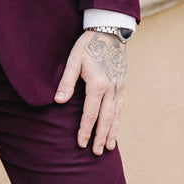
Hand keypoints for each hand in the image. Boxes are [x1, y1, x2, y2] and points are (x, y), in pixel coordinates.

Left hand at [54, 30, 127, 154]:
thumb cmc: (88, 45)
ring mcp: (120, 88)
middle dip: (100, 137)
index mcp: (97, 84)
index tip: (81, 143)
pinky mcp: (124, 84)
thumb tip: (58, 102)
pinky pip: (121, 107)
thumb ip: (67, 82)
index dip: (85, 129)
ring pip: (116, 115)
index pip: (90, 114)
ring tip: (108, 147)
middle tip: (94, 152)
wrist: (110, 31)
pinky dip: (119, 120)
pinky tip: (116, 128)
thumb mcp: (74, 60)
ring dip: (112, 132)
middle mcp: (112, 89)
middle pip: (105, 119)